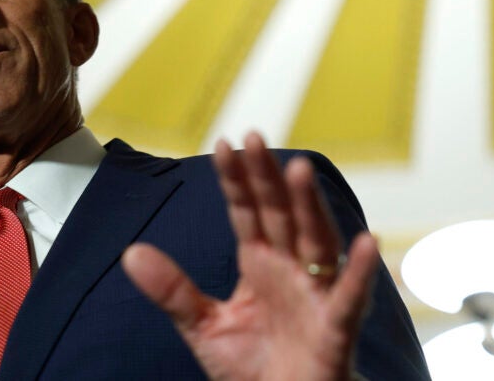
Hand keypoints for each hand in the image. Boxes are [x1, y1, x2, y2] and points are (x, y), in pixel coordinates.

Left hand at [122, 132, 378, 380]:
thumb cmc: (253, 366)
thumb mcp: (203, 326)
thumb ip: (172, 290)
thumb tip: (131, 252)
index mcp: (258, 263)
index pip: (245, 213)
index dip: (236, 181)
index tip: (223, 144)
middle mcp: (290, 270)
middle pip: (280, 215)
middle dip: (268, 178)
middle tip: (255, 136)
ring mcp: (316, 296)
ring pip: (314, 242)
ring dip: (309, 207)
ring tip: (299, 171)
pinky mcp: (337, 329)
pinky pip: (349, 299)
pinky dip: (357, 273)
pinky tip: (363, 243)